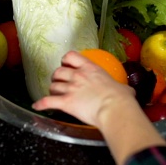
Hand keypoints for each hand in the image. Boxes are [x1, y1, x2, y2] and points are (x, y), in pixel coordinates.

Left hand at [33, 50, 165, 164]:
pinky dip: (41, 104)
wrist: (114, 108)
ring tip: (53, 94)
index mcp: (90, 68)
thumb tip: (128, 93)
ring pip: (53, 86)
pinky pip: (48, 102)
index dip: (66, 60)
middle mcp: (77, 76)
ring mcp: (70, 88)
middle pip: (59, 71)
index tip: (67, 64)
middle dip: (57, 77)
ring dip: (52, 90)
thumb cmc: (120, 99)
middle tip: (60, 82)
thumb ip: (121, 88)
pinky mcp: (65, 102)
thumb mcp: (123, 88)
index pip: (71, 56)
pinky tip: (37, 106)